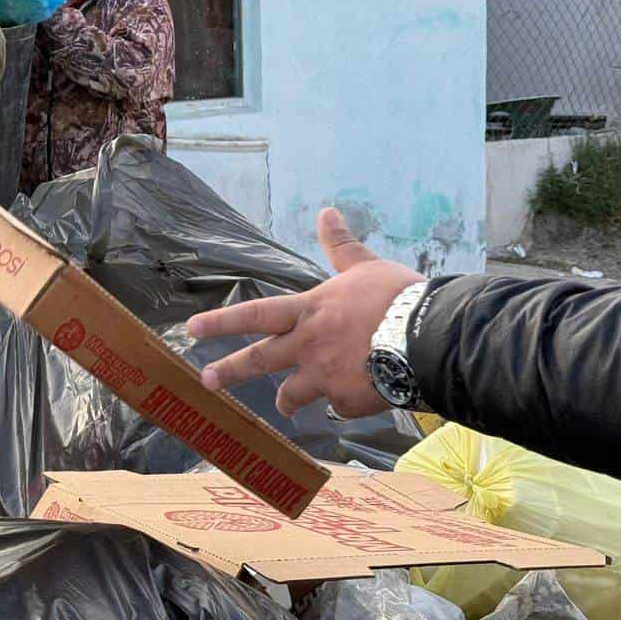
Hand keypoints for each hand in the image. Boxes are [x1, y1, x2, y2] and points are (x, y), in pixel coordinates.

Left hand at [187, 208, 423, 419]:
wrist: (428, 339)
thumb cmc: (398, 297)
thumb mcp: (365, 266)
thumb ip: (340, 245)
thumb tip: (326, 211)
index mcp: (308, 311)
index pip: (254, 315)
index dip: (221, 322)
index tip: (192, 329)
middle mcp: (308, 346)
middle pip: (260, 361)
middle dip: (229, 371)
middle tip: (206, 381)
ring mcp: (325, 377)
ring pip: (294, 394)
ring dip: (287, 401)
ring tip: (285, 408)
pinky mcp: (349, 402)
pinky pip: (340, 406)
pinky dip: (344, 403)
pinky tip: (354, 401)